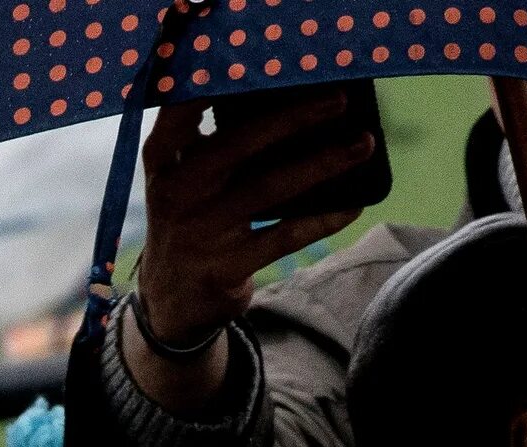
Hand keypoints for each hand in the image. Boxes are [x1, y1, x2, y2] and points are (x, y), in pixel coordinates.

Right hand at [124, 90, 374, 410]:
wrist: (170, 300)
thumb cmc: (190, 219)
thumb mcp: (182, 178)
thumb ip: (211, 139)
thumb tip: (284, 96)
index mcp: (163, 160)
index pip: (183, 110)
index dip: (219, 84)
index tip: (267, 66)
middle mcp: (176, 192)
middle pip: (236, 144)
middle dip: (292, 118)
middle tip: (338, 100)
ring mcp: (199, 232)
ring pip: (268, 189)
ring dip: (322, 164)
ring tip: (362, 144)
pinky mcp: (224, 268)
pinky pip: (283, 238)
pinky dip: (321, 220)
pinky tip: (352, 205)